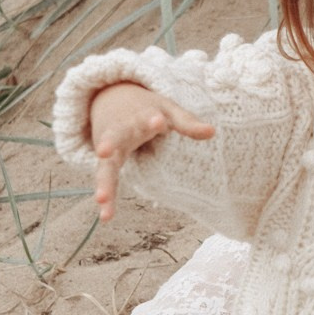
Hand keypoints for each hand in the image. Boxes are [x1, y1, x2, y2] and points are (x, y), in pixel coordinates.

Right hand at [87, 81, 213, 220]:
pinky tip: (105, 217)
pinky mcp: (106, 162)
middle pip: (115, 137)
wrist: (111, 97)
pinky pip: (105, 180)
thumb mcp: (168, 110)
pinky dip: (106, 198)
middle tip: (103, 150)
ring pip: (105, 165)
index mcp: (140, 116)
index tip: (158, 122)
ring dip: (104, 181)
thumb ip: (187, 123)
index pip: (148, 118)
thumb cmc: (146, 108)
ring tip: (101, 198)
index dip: (153, 121)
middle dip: (109, 142)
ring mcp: (110, 147)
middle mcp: (121, 131)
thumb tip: (212, 132)